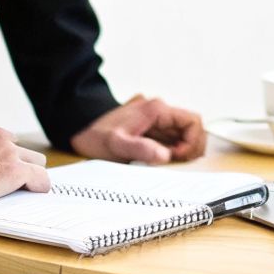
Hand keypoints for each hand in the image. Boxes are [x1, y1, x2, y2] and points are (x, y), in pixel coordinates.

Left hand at [69, 94, 205, 163]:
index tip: (178, 156)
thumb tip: (165, 156)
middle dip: (191, 147)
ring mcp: (158, 122)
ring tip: (170, 163)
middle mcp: (161, 113)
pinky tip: (162, 162)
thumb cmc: (97, 134)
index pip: (192, 121)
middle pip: (192, 129)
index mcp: (157, 110)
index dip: (192, 141)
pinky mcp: (153, 131)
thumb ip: (141, 148)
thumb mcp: (116, 144)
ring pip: (185, 135)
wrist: (81, 128)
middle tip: (178, 162)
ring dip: (184, 150)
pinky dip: (174, 152)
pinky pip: (173, 140)